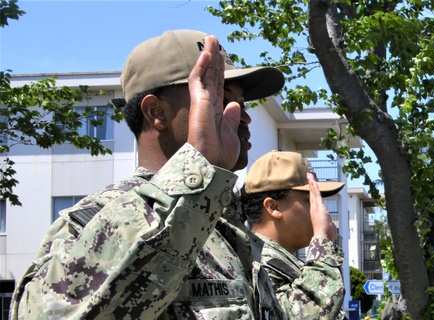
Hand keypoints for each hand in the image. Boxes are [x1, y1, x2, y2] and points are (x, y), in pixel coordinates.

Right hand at [186, 35, 240, 169]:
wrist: (212, 163)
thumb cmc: (220, 154)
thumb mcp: (232, 134)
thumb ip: (231, 118)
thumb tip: (233, 105)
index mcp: (217, 111)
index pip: (218, 85)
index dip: (220, 71)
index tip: (222, 57)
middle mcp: (208, 104)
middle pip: (211, 75)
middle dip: (214, 58)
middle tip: (215, 40)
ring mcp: (202, 102)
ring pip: (205, 73)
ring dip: (209, 56)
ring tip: (212, 39)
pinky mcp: (198, 102)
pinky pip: (199, 79)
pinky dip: (202, 65)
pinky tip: (207, 53)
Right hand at [308, 172, 337, 240]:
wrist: (322, 238)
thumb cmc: (325, 235)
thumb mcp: (327, 227)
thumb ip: (327, 224)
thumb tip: (330, 225)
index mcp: (316, 213)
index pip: (314, 200)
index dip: (312, 192)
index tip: (311, 185)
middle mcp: (314, 209)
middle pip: (312, 194)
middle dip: (310, 185)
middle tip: (308, 176)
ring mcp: (316, 208)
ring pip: (314, 193)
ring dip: (312, 183)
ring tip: (310, 175)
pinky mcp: (319, 207)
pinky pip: (317, 195)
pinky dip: (314, 188)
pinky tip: (313, 181)